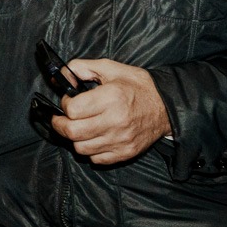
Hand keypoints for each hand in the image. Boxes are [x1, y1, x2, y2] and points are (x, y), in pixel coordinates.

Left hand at [51, 58, 170, 164]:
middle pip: (72, 132)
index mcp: (111, 97)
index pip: (73, 110)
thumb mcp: (110, 68)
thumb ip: (82, 67)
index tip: (68, 101)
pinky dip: (90, 150)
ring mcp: (121, 140)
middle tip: (61, 119)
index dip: (65, 104)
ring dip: (74, 138)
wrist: (166, 106)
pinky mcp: (126, 152)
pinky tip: (93, 137)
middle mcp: (116, 120)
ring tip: (79, 128)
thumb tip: (60, 76)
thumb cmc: (137, 86)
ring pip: (81, 148)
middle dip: (60, 125)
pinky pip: (96, 159)